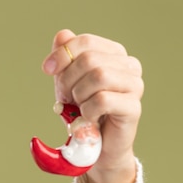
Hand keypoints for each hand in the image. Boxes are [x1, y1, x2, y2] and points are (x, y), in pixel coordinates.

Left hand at [42, 29, 143, 182]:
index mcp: (114, 54)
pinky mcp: (133, 108)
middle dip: (67, 80)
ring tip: (78, 109)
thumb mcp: (68, 83)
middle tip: (64, 99)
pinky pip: (102, 100)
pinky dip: (87, 111)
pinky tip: (88, 119)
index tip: (46, 70)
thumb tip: (62, 35)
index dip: (62, 54)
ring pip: (98, 75)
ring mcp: (135, 86)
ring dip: (78, 95)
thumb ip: (66, 58)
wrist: (95, 148)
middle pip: (89, 59)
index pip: (85, 42)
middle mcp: (129, 66)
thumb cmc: (82, 112)